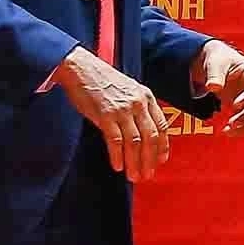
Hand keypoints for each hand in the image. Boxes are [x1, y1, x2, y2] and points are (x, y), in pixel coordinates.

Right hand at [54, 45, 174, 182]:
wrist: (81, 68)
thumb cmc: (103, 80)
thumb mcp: (129, 89)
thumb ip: (139, 107)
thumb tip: (144, 130)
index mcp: (146, 97)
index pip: (161, 126)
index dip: (162, 146)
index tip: (160, 160)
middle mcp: (138, 103)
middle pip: (150, 137)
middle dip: (150, 159)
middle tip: (147, 174)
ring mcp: (122, 110)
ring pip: (134, 142)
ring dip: (135, 162)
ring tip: (134, 175)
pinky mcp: (105, 115)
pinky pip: (115, 141)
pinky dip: (118, 156)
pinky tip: (118, 166)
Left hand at [192, 39, 243, 129]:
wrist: (212, 63)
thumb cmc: (217, 58)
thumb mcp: (215, 63)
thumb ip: (215, 75)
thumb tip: (213, 87)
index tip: (235, 105)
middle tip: (233, 123)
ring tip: (228, 130)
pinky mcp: (243, 107)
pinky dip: (238, 127)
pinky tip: (226, 130)